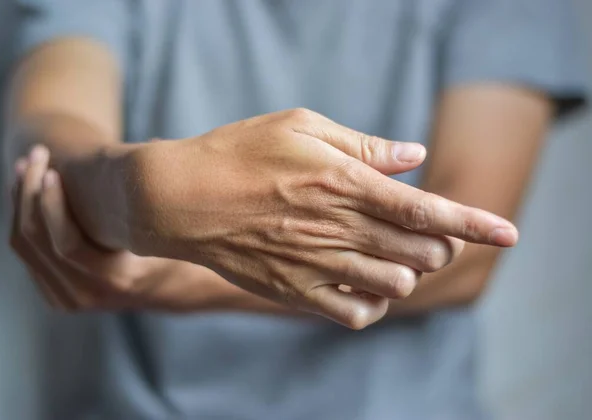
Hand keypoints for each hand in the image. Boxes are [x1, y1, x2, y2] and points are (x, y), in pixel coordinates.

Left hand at [9, 145, 207, 311]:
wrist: (168, 289)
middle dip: (30, 192)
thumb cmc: (175, 250)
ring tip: (25, 166)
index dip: (53, 205)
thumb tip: (153, 144)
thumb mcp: (176, 228)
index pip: (68, 244)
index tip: (52, 170)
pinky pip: (27, 254)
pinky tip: (28, 191)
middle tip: (35, 154)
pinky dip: (22, 219)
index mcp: (117, 279)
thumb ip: (164, 191)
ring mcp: (68, 299)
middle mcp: (87, 295)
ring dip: (20, 202)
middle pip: (36, 242)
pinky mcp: (56, 295)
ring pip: (24, 247)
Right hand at [124, 109, 517, 328]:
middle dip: (440, 242)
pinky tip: (365, 279)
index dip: (474, 221)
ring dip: (408, 268)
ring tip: (392, 250)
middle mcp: (335, 228)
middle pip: (420, 249)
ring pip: (395, 283)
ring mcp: (315, 265)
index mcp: (341, 182)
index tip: (509, 233)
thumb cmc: (237, 153)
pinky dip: (374, 300)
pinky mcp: (294, 292)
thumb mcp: (298, 127)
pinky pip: (355, 312)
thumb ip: (361, 145)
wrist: (178, 199)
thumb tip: (413, 157)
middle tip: (428, 228)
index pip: (425, 208)